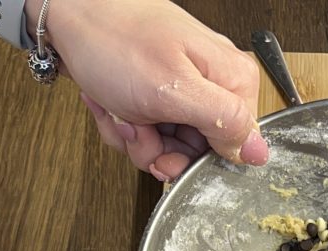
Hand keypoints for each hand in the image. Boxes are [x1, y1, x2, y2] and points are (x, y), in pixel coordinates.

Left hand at [36, 0, 268, 180]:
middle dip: (157, 149)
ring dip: (135, 138)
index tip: (166, 152)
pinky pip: (147, 131)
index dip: (196, 159)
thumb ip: (224, 121)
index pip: (234, 145)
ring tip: (118, 110)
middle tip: (135, 127)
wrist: (68, 15)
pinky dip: (122, 125)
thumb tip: (259, 151)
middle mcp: (212, 83)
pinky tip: (110, 104)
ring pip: (167, 144)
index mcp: (231, 79)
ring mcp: (183, 88)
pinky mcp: (157, 92)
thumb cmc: (115, 41)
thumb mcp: (174, 90)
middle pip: (197, 150)